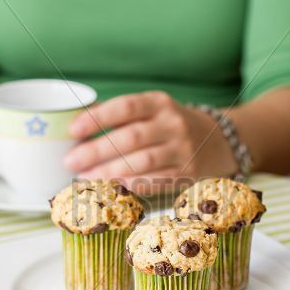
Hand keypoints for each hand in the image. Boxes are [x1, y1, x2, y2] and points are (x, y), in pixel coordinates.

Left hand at [64, 91, 235, 194]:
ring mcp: (182, 150)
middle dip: (96, 151)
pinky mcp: (187, 173)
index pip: (125, 107)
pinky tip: (112, 187)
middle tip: (70, 162)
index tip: (73, 130)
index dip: (97, 118)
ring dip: (109, 172)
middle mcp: (173, 124)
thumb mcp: (154, 110)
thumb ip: (122, 116)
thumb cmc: (173, 125)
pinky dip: (130, 185)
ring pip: (141, 163)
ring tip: (85, 178)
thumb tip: (77, 126)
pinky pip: (154, 181)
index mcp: (160, 103)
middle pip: (130, 138)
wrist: (218, 141)